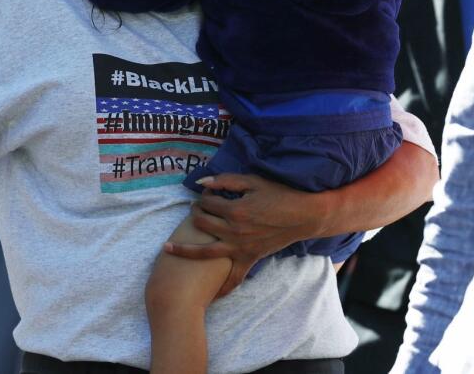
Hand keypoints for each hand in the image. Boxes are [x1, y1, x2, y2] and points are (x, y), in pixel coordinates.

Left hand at [163, 173, 322, 296]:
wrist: (305, 215)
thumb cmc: (279, 195)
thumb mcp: (252, 181)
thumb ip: (224, 180)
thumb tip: (200, 182)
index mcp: (235, 210)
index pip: (206, 203)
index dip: (202, 197)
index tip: (205, 196)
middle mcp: (234, 231)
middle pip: (202, 224)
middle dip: (194, 215)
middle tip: (194, 211)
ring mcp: (241, 247)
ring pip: (205, 253)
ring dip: (185, 250)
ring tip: (168, 248)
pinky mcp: (250, 258)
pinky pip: (234, 277)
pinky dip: (223, 286)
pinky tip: (209, 293)